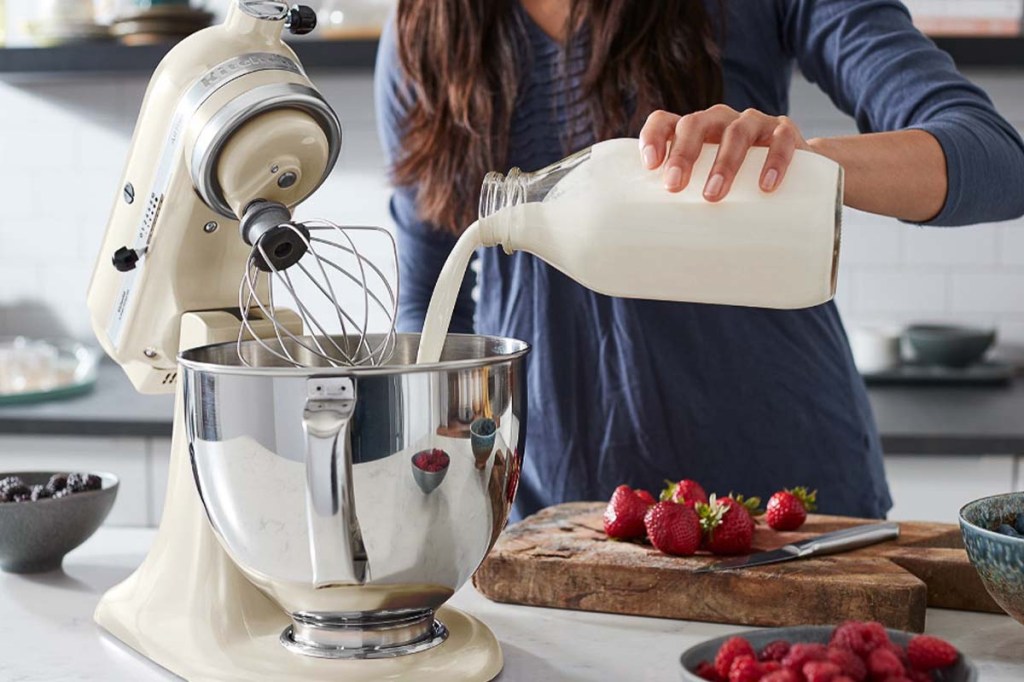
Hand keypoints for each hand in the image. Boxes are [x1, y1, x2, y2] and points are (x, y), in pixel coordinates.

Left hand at [638, 105, 811, 200]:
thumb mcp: (707, 190)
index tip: (650, 165)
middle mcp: (720, 121)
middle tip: (673, 186)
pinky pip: (780, 140)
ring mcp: (753, 123)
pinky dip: (774, 161)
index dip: (653, 137)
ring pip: (736, 133)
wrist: (797, 176)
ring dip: (723, 163)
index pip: (664, 122)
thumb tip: (662, 255)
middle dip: (683, 154)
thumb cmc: (739, 189)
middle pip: (695, 124)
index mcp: (694, 132)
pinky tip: (766, 186)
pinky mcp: (785, 131)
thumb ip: (687, 206)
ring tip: (713, 195)